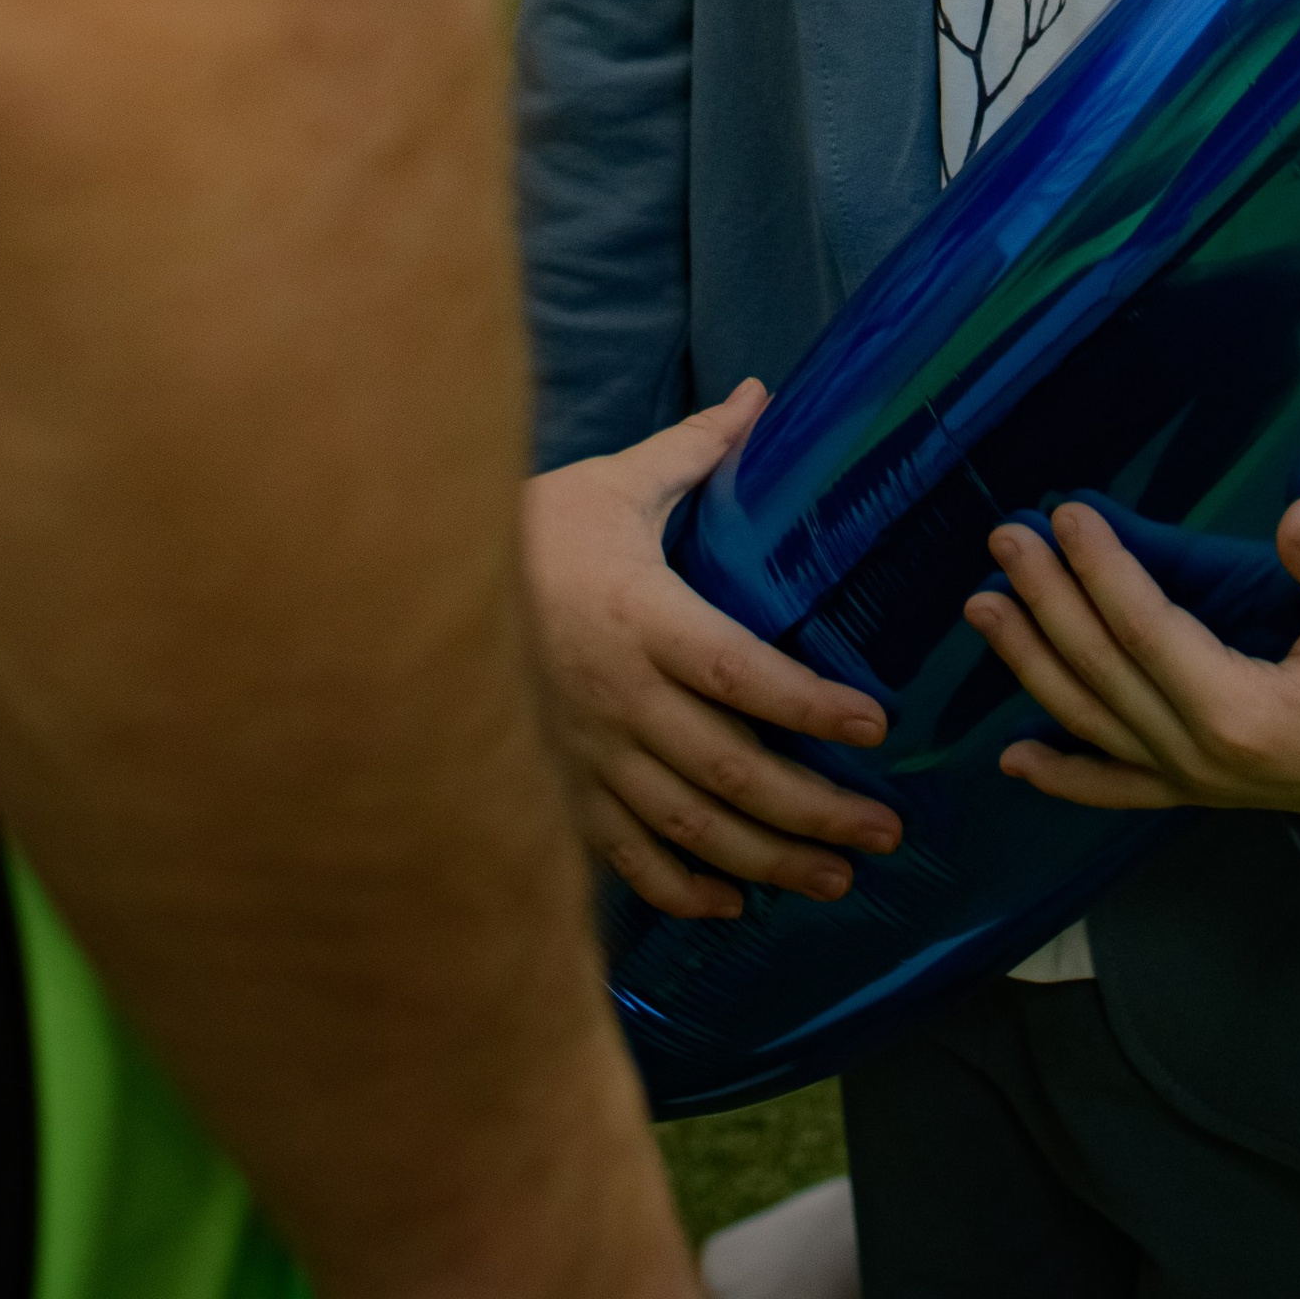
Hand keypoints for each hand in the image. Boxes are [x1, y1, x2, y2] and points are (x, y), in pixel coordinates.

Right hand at [524, 384, 904, 920]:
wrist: (413, 589)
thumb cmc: (531, 531)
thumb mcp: (613, 484)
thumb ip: (696, 451)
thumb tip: (763, 395)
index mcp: (640, 616)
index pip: (737, 671)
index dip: (808, 702)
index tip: (876, 724)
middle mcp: (618, 697)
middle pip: (727, 769)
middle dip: (814, 808)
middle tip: (887, 830)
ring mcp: (587, 755)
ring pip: (687, 826)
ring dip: (768, 859)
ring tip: (838, 877)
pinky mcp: (560, 790)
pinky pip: (624, 854)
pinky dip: (680, 888)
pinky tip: (733, 903)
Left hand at [966, 494, 1299, 822]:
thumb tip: (1297, 513)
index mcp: (1246, 713)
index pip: (1148, 631)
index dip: (1102, 570)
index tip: (1064, 514)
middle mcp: (1203, 756)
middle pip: (1103, 671)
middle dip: (1047, 600)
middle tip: (1004, 538)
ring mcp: (1193, 783)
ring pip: (1091, 722)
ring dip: (1032, 663)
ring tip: (983, 606)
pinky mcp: (1196, 793)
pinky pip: (1116, 789)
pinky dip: (1062, 776)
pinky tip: (1013, 758)